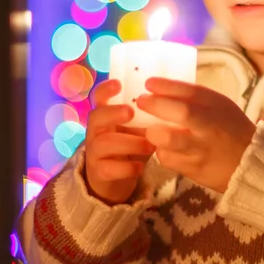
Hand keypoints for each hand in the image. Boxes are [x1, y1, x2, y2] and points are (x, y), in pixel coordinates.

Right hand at [83, 78, 155, 204]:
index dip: (105, 89)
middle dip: (113, 113)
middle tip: (130, 112)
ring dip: (129, 143)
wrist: (114, 179)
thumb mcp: (136, 129)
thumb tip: (169, 104)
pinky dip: (126, 168)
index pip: (98, 97)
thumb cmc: (130, 147)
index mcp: (105, 116)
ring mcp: (94, 152)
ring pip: (104, 143)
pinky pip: (108, 168)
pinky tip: (140, 167)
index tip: (119, 84)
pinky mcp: (99, 172)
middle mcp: (96, 131)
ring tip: (150, 146)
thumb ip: (146, 118)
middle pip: (96, 117)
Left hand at [135, 78, 255, 193]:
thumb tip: (158, 89)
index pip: (192, 91)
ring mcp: (202, 150)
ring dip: (154, 132)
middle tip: (142, 101)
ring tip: (152, 130)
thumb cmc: (229, 129)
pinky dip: (162, 151)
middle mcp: (211, 127)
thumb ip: (193, 98)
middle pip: (182, 112)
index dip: (167, 85)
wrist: (249, 164)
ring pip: (168, 140)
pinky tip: (166, 148)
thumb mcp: (219, 107)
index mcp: (218, 107)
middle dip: (156, 105)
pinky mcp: (194, 169)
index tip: (149, 83)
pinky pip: (167, 158)